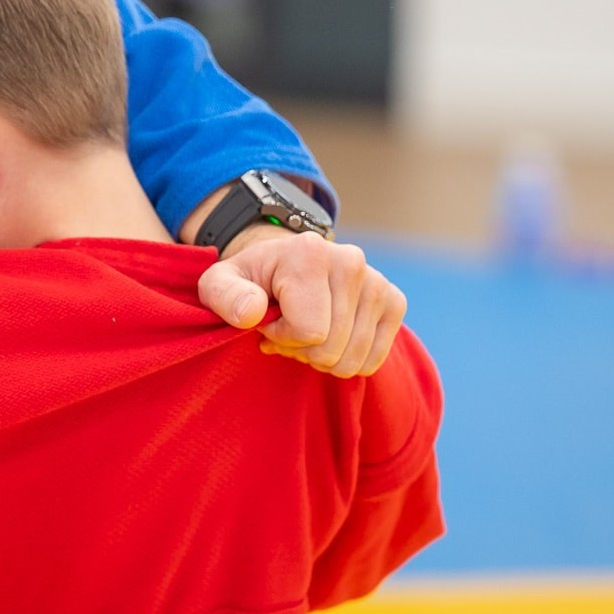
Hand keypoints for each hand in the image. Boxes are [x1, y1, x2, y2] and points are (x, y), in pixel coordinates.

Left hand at [198, 228, 406, 378]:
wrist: (283, 265)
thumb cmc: (249, 281)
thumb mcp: (219, 284)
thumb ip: (225, 296)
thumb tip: (250, 312)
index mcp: (311, 253)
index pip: (309, 332)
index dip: (282, 337)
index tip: (269, 319)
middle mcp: (351, 261)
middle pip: (332, 349)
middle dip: (301, 349)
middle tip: (286, 327)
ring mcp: (377, 282)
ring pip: (353, 360)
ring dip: (323, 356)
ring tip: (306, 330)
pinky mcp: (394, 301)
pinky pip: (373, 360)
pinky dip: (348, 358)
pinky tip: (330, 334)